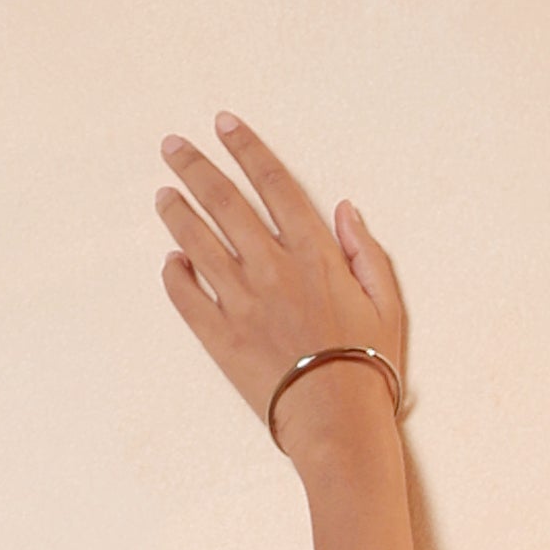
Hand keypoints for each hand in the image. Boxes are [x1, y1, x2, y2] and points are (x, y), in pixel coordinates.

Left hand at [154, 112, 410, 438]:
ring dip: (177, 213)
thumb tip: (345, 211)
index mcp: (314, 254)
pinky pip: (185, 296)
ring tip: (163, 194)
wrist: (339, 424)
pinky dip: (174, 274)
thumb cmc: (369, 367)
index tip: (225, 125)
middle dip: (195, 168)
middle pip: (224, 202)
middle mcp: (272, 268)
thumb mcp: (386, 303)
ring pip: (197, 241)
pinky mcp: (219, 337)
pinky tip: (170, 260)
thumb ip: (365, 252)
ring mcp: (241, 301)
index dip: (247, 149)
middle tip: (172, 146)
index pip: (274, 184)